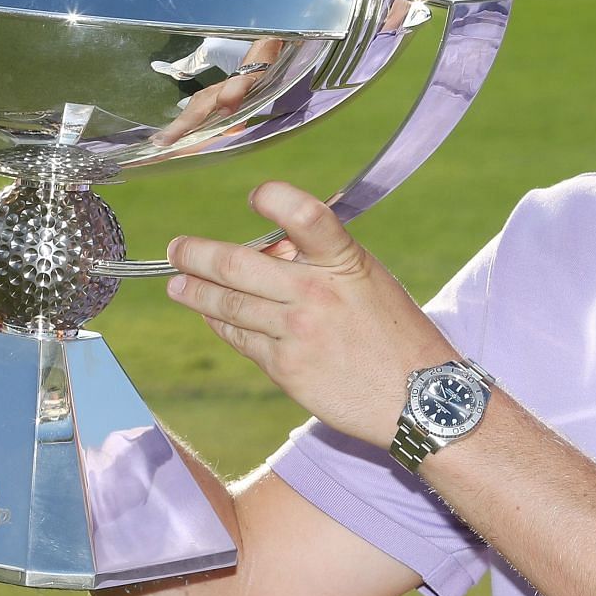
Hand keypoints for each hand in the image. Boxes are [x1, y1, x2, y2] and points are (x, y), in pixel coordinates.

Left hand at [164, 181, 451, 445]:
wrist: (420, 398)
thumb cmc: (396, 333)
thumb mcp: (368, 280)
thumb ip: (320, 262)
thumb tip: (270, 250)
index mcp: (344, 260)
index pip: (304, 215)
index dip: (274, 198)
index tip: (254, 197)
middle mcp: (316, 292)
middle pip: (237, 265)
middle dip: (196, 255)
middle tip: (176, 249)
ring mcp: (296, 332)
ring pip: (228, 305)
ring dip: (194, 292)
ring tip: (177, 284)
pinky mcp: (285, 368)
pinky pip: (241, 339)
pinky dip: (221, 325)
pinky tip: (211, 318)